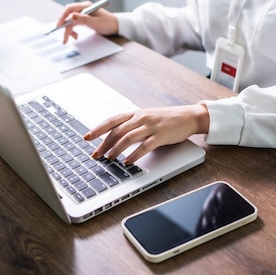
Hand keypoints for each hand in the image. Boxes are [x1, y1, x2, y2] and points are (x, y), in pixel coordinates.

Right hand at [56, 0, 118, 43]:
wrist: (116, 26)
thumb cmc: (108, 23)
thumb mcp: (95, 23)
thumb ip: (83, 19)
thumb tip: (71, 16)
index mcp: (86, 6)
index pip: (70, 9)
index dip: (63, 16)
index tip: (59, 25)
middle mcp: (83, 9)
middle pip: (69, 16)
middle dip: (65, 27)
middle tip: (65, 38)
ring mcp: (83, 14)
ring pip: (71, 21)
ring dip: (69, 30)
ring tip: (70, 39)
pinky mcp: (84, 20)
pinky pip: (74, 24)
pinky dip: (73, 30)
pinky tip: (75, 36)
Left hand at [84, 104, 209, 164]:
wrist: (189, 116)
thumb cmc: (166, 119)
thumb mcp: (146, 119)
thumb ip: (131, 126)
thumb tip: (114, 138)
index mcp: (135, 113)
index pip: (111, 120)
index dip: (97, 128)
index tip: (86, 137)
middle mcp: (141, 118)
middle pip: (117, 130)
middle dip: (104, 143)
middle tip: (96, 154)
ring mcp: (151, 126)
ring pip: (128, 137)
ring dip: (116, 149)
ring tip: (109, 158)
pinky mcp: (161, 135)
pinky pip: (144, 146)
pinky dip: (134, 154)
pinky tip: (128, 161)